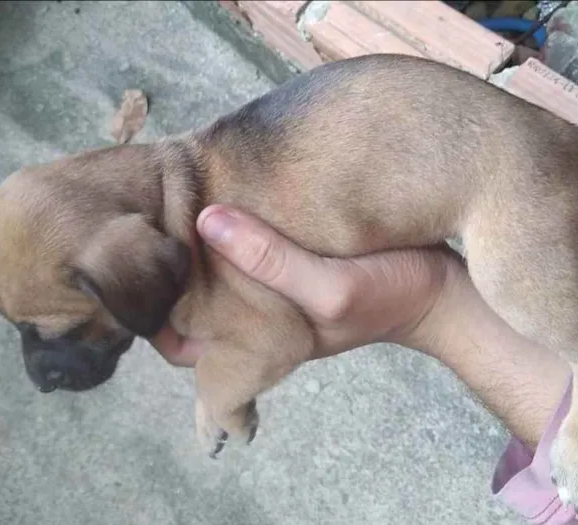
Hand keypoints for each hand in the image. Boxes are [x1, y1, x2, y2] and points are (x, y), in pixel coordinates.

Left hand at [152, 204, 570, 447]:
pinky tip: (219, 202)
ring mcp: (270, 295)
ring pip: (211, 281)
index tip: (138, 266)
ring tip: (171, 206)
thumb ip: (270, 260)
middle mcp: (255, 321)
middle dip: (163, 277)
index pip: (180, 344)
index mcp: (256, 341)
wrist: (439, 289)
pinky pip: (242, 257)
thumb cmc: (388, 295)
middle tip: (145, 225)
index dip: (151, 311)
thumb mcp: (330, 287)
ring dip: (192, 252)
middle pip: (187, 308)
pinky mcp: (287, 267)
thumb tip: (207, 218)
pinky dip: (225, 235)